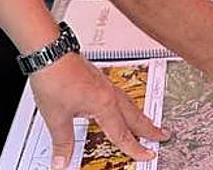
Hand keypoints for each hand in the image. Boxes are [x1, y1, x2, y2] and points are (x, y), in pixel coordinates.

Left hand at [30, 52, 167, 169]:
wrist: (50, 52)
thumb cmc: (54, 77)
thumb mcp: (56, 117)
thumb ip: (62, 142)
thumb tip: (62, 161)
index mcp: (104, 104)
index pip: (122, 133)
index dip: (135, 147)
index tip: (147, 155)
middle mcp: (109, 94)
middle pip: (134, 116)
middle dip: (149, 129)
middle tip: (163, 136)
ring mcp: (106, 84)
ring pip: (130, 104)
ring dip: (141, 116)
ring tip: (148, 123)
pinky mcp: (99, 79)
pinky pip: (121, 95)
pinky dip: (128, 105)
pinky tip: (123, 106)